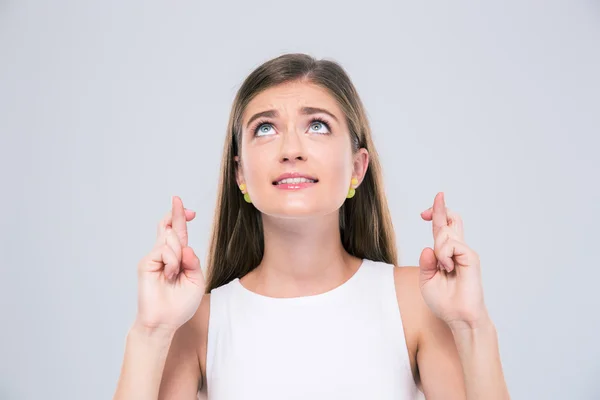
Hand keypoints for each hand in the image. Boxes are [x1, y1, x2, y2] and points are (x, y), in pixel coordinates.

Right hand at [135, 196, 205, 332]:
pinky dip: (172, 261)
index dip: (181, 219)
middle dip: (176, 213)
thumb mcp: (196, 280)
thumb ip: (193, 261)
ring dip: (179, 253)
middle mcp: (164, 255)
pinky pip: (165, 251)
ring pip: (171, 239)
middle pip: (169, 227)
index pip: (178, 234)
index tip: (190, 210)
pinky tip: (169, 274)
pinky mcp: (146, 263)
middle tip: (177, 199)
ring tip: (175, 273)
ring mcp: (154, 258)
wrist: (165, 321)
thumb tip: (185, 246)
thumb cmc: (180, 304)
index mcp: (177, 258)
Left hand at [418, 192, 488, 329]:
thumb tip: (427, 247)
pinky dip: (444, 255)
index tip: (424, 212)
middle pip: (450, 221)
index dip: (436, 215)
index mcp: (446, 254)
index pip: (442, 229)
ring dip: (438, 248)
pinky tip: (448, 268)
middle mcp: (457, 250)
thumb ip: (425, 263)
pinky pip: (451, 245)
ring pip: (445, 234)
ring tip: (443, 267)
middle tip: (435, 200)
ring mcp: (465, 252)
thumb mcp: (427, 280)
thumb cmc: (444, 301)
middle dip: (440, 208)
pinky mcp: (471, 257)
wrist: (459, 317)